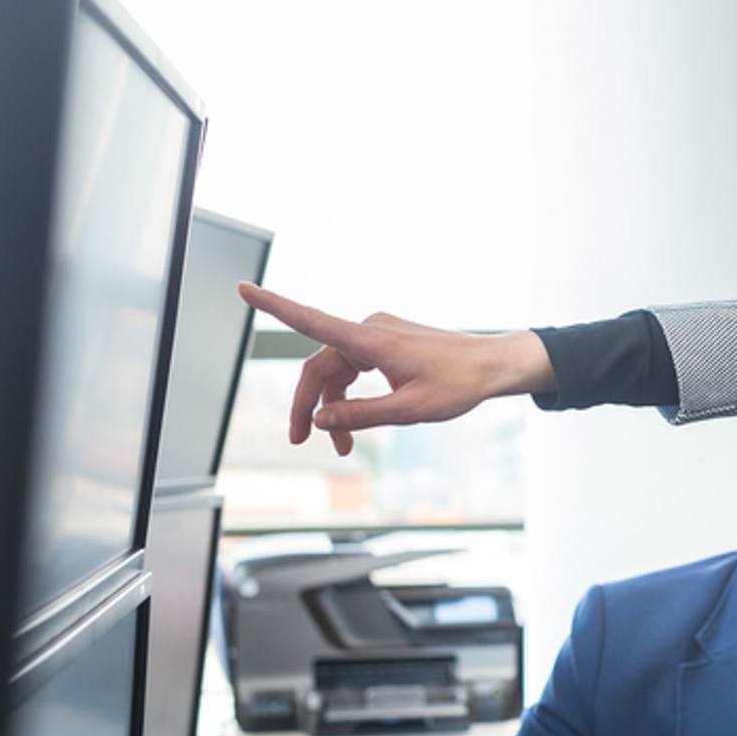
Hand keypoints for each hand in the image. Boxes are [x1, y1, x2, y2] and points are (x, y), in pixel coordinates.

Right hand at [238, 283, 555, 455]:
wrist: (492, 366)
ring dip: (334, 407)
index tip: (244, 288)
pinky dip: (350, 395)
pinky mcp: (386, 341)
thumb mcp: (410, 411)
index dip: (275, 307)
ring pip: (337, 370)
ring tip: (341, 446)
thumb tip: (320, 420)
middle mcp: (369, 329)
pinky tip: (354, 423)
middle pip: (321, 366)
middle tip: (301, 441)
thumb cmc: (458, 385)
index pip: (312, 321)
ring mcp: (377, 333)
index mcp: (371, 340)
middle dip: (310, 405)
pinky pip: (354, 367)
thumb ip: (361, 416)